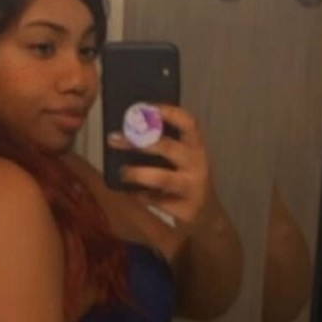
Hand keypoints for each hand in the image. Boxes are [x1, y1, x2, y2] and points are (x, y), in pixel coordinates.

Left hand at [107, 104, 217, 230]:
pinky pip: (156, 200)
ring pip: (163, 178)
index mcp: (196, 147)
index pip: (188, 123)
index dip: (168, 113)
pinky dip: (139, 195)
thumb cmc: (187, 178)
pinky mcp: (184, 208)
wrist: (206, 214)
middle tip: (115, 138)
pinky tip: (129, 191)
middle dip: (138, 141)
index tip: (144, 107)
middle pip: (167, 147)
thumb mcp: (184, 158)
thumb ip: (166, 144)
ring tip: (122, 172)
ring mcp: (191, 187)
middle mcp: (197, 164)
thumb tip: (130, 128)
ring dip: (138, 173)